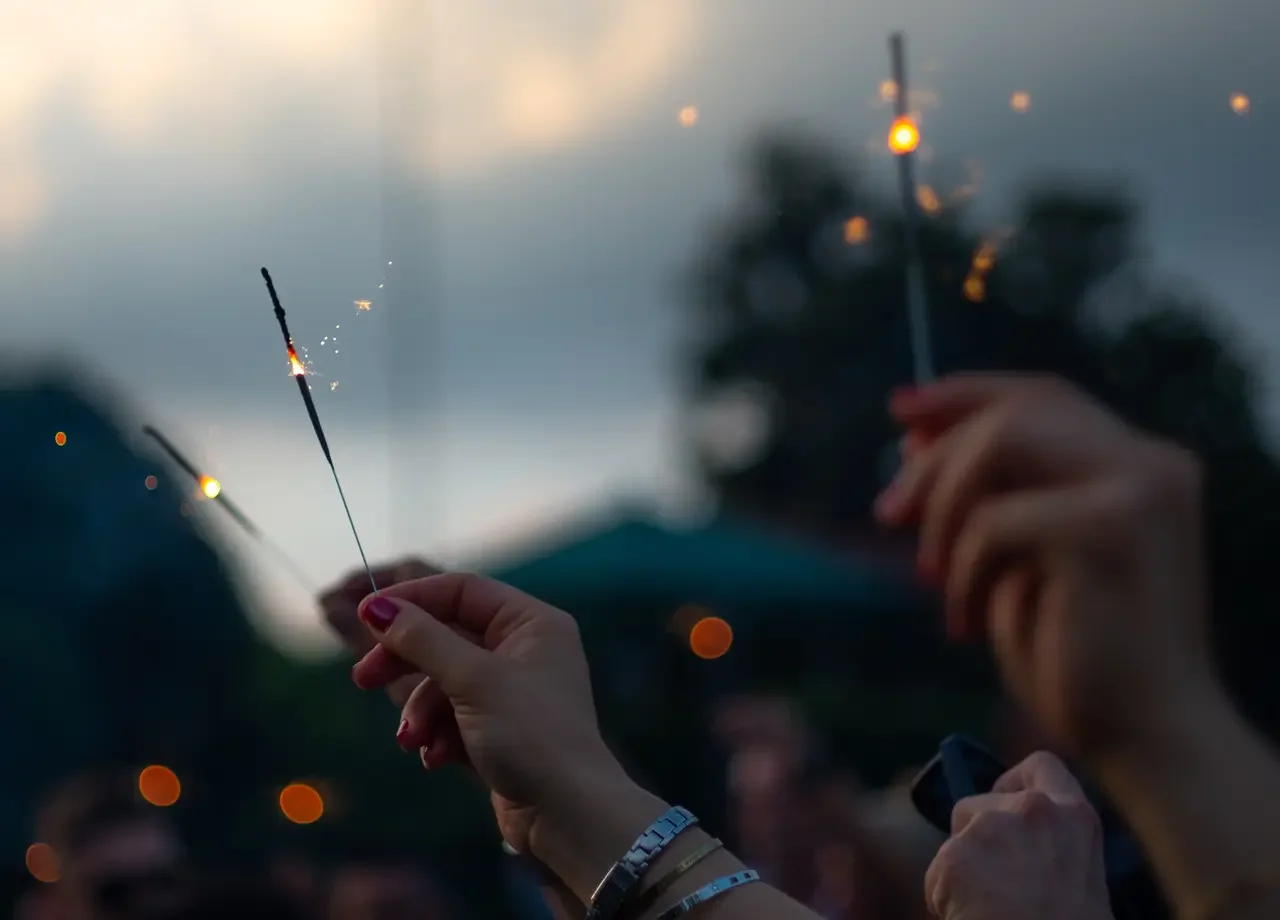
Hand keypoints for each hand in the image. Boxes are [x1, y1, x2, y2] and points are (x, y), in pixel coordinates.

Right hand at [350, 574, 628, 858]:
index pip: (462, 590)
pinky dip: (439, 734)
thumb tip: (376, 607)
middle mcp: (525, 649)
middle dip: (406, 662)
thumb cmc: (530, 735)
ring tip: (413, 740)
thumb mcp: (472, 679)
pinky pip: (454, 716)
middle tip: (364, 680)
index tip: (365, 616)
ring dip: (421, 711)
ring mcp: (513, 691)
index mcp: (531, 622)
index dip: (412, 600)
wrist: (567, 815)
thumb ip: (423, 639)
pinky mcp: (501, 730)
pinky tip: (435, 759)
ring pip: (445, 682)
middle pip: (447, 636)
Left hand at [875, 374, 1212, 759]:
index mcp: (1141, 465)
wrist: (1145, 739)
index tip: (900, 410)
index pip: (1043, 396)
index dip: (965, 394)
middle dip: (936, 456)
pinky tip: (968, 624)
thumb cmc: (1077, 655)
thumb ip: (980, 495)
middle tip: (887, 514)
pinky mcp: (1110, 531)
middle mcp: (1152, 463)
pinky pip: (994, 520)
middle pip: (1016, 409)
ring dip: (945, 508)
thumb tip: (911, 434)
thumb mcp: (1013, 560)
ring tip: (934, 578)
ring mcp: (1140, 490)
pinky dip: (962, 570)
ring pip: (1003, 440)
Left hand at [924, 752, 1111, 919]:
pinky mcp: (956, 855)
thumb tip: (1022, 850)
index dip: (1015, 780)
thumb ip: (1055, 851)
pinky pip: (941, 875)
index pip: (1042, 766)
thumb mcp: (1082, 885)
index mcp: (1075, 818)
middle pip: (977, 804)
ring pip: (956, 842)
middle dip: (973, 839)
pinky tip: (972, 918)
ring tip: (988, 910)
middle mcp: (1033, 810)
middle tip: (990, 882)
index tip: (1003, 797)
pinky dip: (947, 898)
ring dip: (962, 871)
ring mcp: (991, 828)